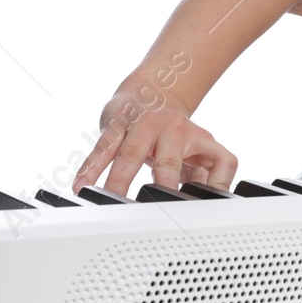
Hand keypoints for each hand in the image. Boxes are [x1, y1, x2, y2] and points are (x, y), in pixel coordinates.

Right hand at [72, 90, 237, 195]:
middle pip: (168, 161)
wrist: (152, 92)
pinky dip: (91, 167)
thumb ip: (209, 176)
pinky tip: (82, 184)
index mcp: (199, 138)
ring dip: (120, 180)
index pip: (219, 162)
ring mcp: (143, 125)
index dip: (216, 186)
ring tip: (111, 200)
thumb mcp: (201, 149)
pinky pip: (103, 148)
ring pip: (130, 155)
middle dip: (162, 186)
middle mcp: (173, 129)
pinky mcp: (117, 124)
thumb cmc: (175, 133)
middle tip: (156, 209)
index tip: (208, 210)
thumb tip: (210, 204)